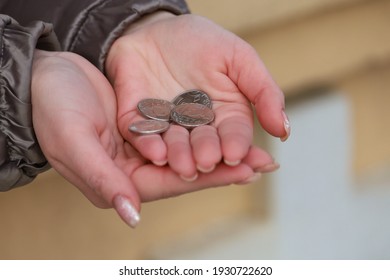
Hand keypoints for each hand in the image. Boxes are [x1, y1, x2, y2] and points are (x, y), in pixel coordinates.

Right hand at [31, 50, 275, 227]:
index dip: (211, 178)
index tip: (246, 172)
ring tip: (254, 147)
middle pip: (188, 172)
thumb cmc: (53, 110)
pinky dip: (203, 132)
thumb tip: (131, 217)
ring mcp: (141, 149)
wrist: (46, 78)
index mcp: (120, 181)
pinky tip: (224, 128)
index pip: (174, 184)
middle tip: (263, 161)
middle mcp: (134, 169)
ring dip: (220, 149)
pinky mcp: (144, 129)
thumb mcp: (75, 143)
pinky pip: (180, 133)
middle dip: (226, 167)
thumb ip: (102, 180)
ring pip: (189, 153)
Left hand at [106, 13, 289, 180]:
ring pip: (174, 146)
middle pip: (204, 145)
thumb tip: (283, 131)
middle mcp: (197, 127)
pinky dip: (148, 145)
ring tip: (184, 166)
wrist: (154, 27)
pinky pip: (142, 135)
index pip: (234, 134)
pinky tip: (156, 154)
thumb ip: (263, 91)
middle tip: (207, 161)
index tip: (234, 154)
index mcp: (224, 115)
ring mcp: (166, 126)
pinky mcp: (136, 122)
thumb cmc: (200, 41)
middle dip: (206, 154)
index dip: (235, 145)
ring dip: (179, 157)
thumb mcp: (238, 58)